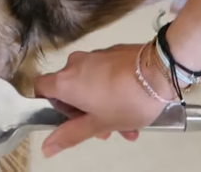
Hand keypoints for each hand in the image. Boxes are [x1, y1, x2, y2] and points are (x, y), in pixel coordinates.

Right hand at [34, 43, 173, 157]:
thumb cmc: (126, 99)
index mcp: (65, 82)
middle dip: (85, 112)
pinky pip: (105, 74)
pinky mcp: (112, 53)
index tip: (67, 118)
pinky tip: (132, 106)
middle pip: (69, 89)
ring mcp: (95, 56)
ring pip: (90, 84)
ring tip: (126, 125)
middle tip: (103, 129)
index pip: (40, 88)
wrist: (160, 71)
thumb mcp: (98, 123)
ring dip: (103, 105)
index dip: (50, 105)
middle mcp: (76, 64)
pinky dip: (113, 89)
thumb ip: (70, 135)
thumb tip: (46, 147)